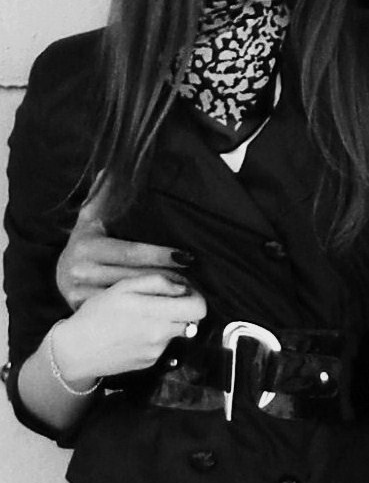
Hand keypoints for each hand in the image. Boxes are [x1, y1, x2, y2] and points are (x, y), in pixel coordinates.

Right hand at [52, 272, 206, 382]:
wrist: (74, 352)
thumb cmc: (97, 314)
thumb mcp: (124, 287)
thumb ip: (158, 282)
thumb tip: (183, 287)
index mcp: (157, 314)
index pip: (200, 308)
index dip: (197, 297)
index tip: (185, 291)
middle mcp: (161, 336)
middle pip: (192, 320)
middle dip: (184, 309)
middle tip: (164, 301)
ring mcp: (157, 352)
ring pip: (178, 332)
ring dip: (169, 322)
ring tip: (143, 316)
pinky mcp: (150, 363)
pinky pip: (163, 345)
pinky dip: (156, 336)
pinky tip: (135, 332)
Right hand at [57, 181, 190, 310]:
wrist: (60, 274)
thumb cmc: (87, 241)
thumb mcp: (92, 218)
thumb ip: (105, 195)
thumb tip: (113, 168)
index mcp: (85, 246)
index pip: (131, 252)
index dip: (160, 255)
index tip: (185, 256)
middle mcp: (79, 271)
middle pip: (133, 277)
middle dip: (166, 278)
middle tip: (194, 279)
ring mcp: (78, 294)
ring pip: (129, 298)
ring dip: (159, 297)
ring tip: (186, 294)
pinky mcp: (82, 311)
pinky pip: (120, 314)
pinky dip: (144, 312)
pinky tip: (164, 309)